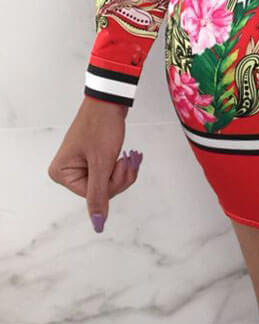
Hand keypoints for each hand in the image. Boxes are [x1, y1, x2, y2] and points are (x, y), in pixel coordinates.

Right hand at [47, 95, 142, 231]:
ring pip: (108, 183)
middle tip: (128, 158)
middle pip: (101, 190)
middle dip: (120, 177)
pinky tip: (129, 155)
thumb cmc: (101, 125)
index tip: (121, 164)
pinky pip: (110, 173)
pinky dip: (122, 166)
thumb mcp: (101, 162)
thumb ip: (99, 195)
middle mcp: (67, 171)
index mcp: (62, 173)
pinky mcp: (93, 159)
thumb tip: (98, 224)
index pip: (92, 196)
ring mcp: (80, 165)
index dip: (112, 184)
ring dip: (124, 171)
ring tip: (130, 155)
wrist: (110, 99)